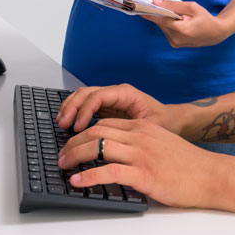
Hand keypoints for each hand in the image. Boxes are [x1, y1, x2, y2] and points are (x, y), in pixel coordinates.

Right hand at [56, 84, 178, 133]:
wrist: (173, 121)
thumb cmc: (165, 124)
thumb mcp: (152, 128)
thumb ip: (134, 132)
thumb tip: (114, 141)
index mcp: (126, 94)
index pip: (98, 96)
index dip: (85, 110)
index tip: (79, 127)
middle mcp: (116, 93)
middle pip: (86, 92)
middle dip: (72, 107)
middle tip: (64, 124)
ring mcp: (110, 99)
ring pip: (83, 96)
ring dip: (70, 108)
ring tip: (62, 123)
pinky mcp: (106, 107)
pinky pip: (85, 105)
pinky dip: (74, 112)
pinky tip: (68, 124)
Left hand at [57, 118, 224, 208]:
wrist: (212, 176)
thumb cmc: (188, 166)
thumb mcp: (161, 146)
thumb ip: (139, 146)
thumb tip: (114, 157)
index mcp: (143, 128)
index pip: (104, 124)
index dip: (82, 133)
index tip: (70, 144)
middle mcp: (140, 136)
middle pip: (96, 131)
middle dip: (73, 143)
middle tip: (61, 155)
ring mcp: (142, 154)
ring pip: (98, 146)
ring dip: (75, 156)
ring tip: (63, 166)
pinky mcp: (145, 173)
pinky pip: (110, 171)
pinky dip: (89, 175)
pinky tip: (78, 181)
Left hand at [144, 0, 231, 47]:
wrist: (215, 33)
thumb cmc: (205, 19)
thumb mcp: (192, 7)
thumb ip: (174, 5)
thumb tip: (157, 2)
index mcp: (182, 29)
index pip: (161, 20)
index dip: (150, 13)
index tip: (140, 9)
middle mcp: (176, 38)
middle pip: (161, 23)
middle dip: (163, 14)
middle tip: (170, 8)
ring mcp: (175, 43)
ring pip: (163, 27)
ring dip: (167, 20)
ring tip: (181, 18)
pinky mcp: (174, 44)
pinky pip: (166, 31)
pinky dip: (170, 25)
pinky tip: (180, 23)